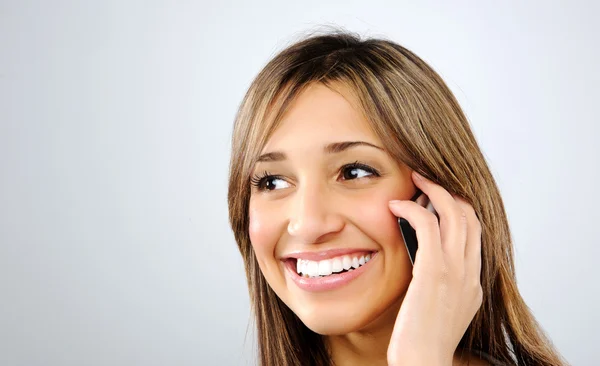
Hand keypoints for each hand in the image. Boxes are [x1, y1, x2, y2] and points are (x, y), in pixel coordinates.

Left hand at [386, 171, 482, 365]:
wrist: (423, 363)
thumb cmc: (422, 342)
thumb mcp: (440, 311)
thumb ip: (440, 286)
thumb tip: (424, 265)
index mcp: (473, 283)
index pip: (475, 233)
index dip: (459, 208)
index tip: (438, 198)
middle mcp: (470, 273)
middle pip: (470, 217)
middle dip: (449, 192)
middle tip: (426, 180)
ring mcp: (456, 271)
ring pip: (454, 214)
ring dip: (433, 190)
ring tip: (414, 179)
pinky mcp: (434, 271)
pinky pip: (427, 225)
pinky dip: (412, 208)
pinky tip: (396, 206)